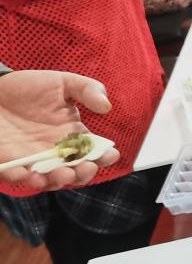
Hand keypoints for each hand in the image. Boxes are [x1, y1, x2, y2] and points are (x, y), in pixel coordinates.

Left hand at [0, 70, 118, 188]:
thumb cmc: (29, 87)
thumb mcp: (63, 82)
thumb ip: (88, 90)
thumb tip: (106, 106)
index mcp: (72, 136)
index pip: (93, 152)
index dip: (103, 157)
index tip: (109, 155)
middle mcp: (55, 152)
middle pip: (75, 172)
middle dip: (82, 174)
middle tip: (82, 168)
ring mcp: (33, 159)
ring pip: (49, 180)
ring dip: (56, 181)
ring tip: (60, 174)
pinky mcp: (9, 161)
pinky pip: (16, 175)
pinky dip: (22, 178)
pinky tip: (27, 172)